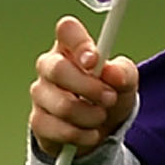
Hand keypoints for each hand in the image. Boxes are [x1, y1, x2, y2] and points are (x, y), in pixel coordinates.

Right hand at [30, 15, 136, 158]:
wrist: (101, 130)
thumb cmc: (110, 94)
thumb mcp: (126, 81)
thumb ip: (123, 72)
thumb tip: (113, 74)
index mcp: (72, 47)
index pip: (66, 30)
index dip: (79, 43)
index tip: (94, 60)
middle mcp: (50, 66)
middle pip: (58, 69)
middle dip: (90, 87)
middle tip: (110, 97)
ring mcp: (40, 93)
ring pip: (63, 105)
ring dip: (91, 115)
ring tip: (101, 116)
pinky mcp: (38, 121)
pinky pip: (59, 130)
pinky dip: (82, 135)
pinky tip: (90, 132)